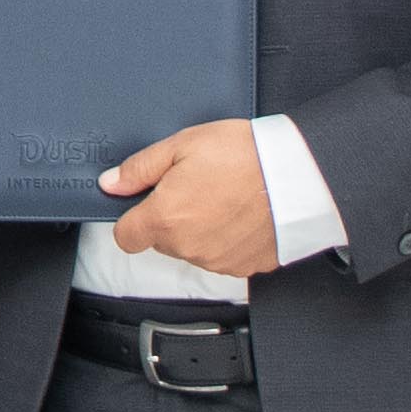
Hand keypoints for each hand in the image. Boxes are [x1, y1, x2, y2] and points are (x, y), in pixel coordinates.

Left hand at [101, 119, 279, 276]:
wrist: (299, 175)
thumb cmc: (244, 155)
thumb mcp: (183, 144)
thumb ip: (140, 168)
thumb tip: (111, 184)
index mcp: (165, 218)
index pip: (125, 237)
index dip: (133, 218)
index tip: (148, 202)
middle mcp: (187, 247)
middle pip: (162, 240)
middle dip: (172, 217)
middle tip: (198, 185)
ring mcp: (217, 261)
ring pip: (193, 248)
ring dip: (201, 228)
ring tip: (226, 195)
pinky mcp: (244, 267)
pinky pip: (223, 256)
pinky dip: (227, 239)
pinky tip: (242, 213)